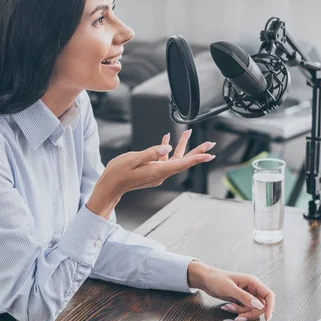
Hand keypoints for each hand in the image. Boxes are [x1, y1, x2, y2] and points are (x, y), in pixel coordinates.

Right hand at [97, 129, 215, 197]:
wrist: (110, 187)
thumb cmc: (118, 173)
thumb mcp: (133, 159)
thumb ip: (151, 153)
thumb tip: (167, 147)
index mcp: (157, 171)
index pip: (181, 163)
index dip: (196, 158)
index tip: (209, 155)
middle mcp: (160, 174)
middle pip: (183, 161)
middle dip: (197, 152)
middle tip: (210, 145)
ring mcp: (156, 173)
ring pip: (174, 159)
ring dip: (182, 146)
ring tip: (189, 134)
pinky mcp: (151, 172)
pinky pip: (164, 159)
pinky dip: (166, 149)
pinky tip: (166, 139)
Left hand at [187, 261, 274, 320]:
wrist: (205, 279)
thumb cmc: (216, 279)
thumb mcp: (229, 288)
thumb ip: (244, 297)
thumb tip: (259, 305)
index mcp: (252, 281)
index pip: (269, 295)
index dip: (270, 307)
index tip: (267, 318)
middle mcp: (252, 288)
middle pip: (261, 306)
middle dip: (249, 312)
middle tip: (238, 315)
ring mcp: (247, 295)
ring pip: (252, 310)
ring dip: (241, 311)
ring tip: (228, 306)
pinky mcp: (242, 300)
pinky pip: (245, 310)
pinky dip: (236, 311)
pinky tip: (227, 306)